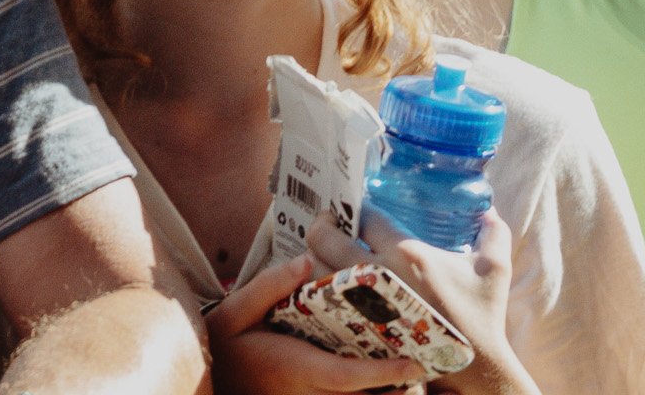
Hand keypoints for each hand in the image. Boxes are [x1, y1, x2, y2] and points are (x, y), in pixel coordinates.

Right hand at [206, 251, 423, 393]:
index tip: (412, 363)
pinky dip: (373, 393)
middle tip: (432, 368)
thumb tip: (304, 262)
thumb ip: (267, 288)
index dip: (380, 374)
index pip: (344, 376)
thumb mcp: (234, 314)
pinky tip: (397, 381)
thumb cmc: (227, 344)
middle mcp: (307, 394)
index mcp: (296, 368)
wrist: (212, 376)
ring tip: (423, 374)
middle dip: (397, 389)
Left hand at [309, 209, 534, 394]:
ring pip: (316, 272)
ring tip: (322, 251)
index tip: (358, 205)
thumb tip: (490, 210)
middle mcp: (378, 276)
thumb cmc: (483, 313)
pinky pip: (320, 305)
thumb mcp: (496, 266)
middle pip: (326, 239)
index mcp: (408, 254)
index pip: (366, 217)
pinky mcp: (356, 329)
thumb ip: (494, 231)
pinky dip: (315, 290)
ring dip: (313, 257)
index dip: (357, 206)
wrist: (472, 366)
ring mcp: (361, 306)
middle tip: (327, 221)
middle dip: (321, 224)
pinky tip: (323, 285)